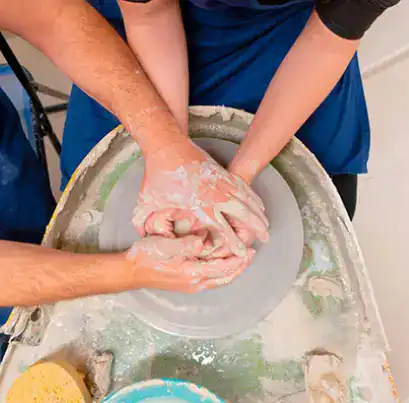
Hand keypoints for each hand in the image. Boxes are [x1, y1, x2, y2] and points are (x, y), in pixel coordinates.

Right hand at [126, 235, 254, 292]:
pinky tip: (222, 263)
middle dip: (239, 266)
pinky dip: (221, 271)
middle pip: (224, 277)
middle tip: (251, 254)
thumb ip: (185, 244)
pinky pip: (210, 279)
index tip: (251, 250)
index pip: (223, 267)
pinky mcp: (186, 283)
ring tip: (241, 258)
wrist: (131, 271)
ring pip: (218, 279)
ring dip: (231, 270)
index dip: (239, 259)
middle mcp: (194, 282)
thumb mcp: (164, 245)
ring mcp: (190, 285)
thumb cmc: (146, 255)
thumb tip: (203, 241)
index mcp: (192, 273)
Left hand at [134, 142, 268, 257]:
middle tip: (265, 238)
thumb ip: (143, 220)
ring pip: (246, 199)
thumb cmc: (157, 174)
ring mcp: (220, 181)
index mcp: (198, 204)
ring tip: (266, 224)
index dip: (232, 241)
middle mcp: (213, 193)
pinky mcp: (222, 172)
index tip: (241, 252)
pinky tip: (259, 204)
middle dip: (255, 226)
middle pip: (241, 212)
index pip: (221, 227)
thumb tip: (141, 237)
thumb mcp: (147, 200)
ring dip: (257, 212)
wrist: (167, 145)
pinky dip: (252, 197)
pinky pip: (242, 187)